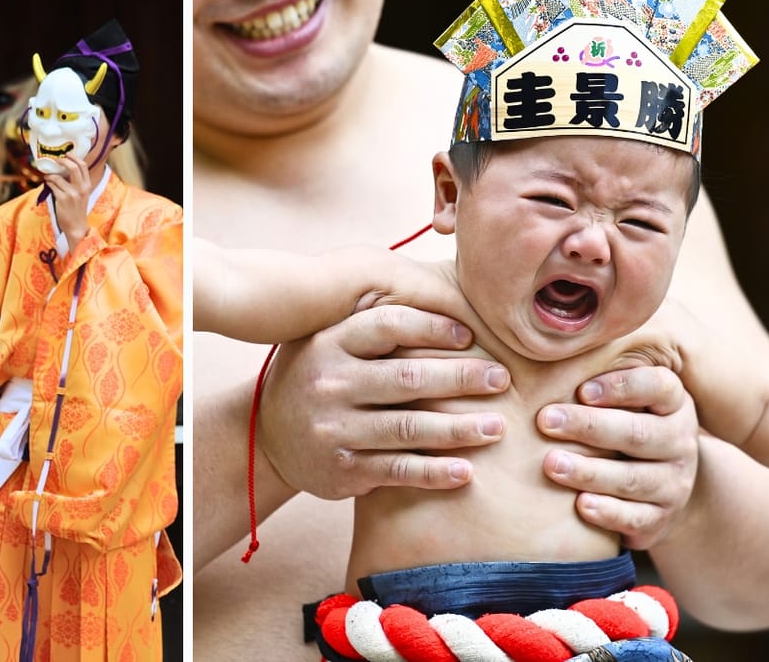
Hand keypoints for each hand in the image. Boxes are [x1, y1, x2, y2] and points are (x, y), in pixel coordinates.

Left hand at [45, 155, 90, 250]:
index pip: (83, 166)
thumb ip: (77, 183)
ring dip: (50, 175)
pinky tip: (47, 183)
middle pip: (73, 167)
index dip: (74, 157)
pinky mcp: (62, 199)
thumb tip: (63, 170)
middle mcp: (81, 188)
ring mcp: (72, 194)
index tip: (67, 154)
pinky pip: (52, 186)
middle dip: (63, 160)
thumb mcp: (82, 195)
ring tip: (47, 176)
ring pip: (58, 177)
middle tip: (56, 159)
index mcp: (87, 186)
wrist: (76, 227)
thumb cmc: (77, 210)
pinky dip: (48, 183)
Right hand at [258, 304, 509, 499]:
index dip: (433, 327)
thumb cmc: (315, 380)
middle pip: (409, 377)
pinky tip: (466, 472)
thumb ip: (368, 324)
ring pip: (409, 427)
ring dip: (460, 429)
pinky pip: (398, 470)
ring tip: (497, 427)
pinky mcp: (343, 470)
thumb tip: (441, 294)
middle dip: (462, 377)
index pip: (388, 325)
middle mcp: (330, 384)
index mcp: (329, 344)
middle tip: (501, 379)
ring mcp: (336, 429)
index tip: (470, 335)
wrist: (267, 439)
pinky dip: (435, 473)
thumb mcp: (324, 342)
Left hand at [538, 365, 698, 548]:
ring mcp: (673, 482)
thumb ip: (593, 375)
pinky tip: (581, 505)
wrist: (659, 485)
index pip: (659, 387)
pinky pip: (636, 518)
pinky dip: (609, 513)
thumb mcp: (619, 398)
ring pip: (634, 478)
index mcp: (672, 403)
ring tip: (551, 464)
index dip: (622, 386)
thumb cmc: (621, 424)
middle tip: (545, 420)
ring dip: (590, 471)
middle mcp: (679, 441)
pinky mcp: (660, 518)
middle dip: (589, 426)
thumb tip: (541, 344)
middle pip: (638, 433)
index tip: (582, 390)